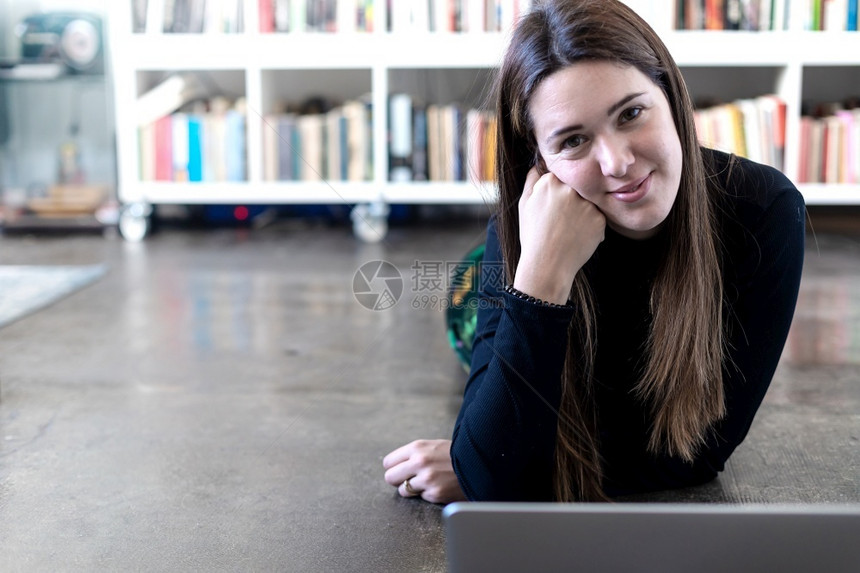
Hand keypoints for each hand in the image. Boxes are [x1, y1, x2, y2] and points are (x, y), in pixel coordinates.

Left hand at [383, 439, 466, 503]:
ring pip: (403, 491)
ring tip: (427, 482)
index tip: (400, 470)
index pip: (388, 462)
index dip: (394, 468)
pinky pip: (421, 497)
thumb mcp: (432, 446)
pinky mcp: (435, 493)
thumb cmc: (453, 454)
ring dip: (412, 489)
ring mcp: (427, 479)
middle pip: (390, 477)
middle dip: (398, 480)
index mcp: (417, 447)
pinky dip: (428, 494)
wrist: (477, 464)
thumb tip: (394, 465)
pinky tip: (439, 486)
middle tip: (409, 479)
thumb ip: (413, 454)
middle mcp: (419, 462)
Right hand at [514, 167, 605, 303]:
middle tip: (561, 221)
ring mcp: (587, 204)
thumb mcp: (524, 204)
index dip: (557, 192)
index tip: (553, 207)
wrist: (547, 266)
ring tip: (568, 231)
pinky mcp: (600, 219)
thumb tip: (539, 164)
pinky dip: (590, 227)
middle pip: (576, 188)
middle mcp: (570, 189)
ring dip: (581, 213)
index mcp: (550, 182)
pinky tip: (577, 237)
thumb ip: (532, 179)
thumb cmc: (533, 236)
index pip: (560, 177)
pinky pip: (597, 217)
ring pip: (587, 202)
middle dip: (571, 201)